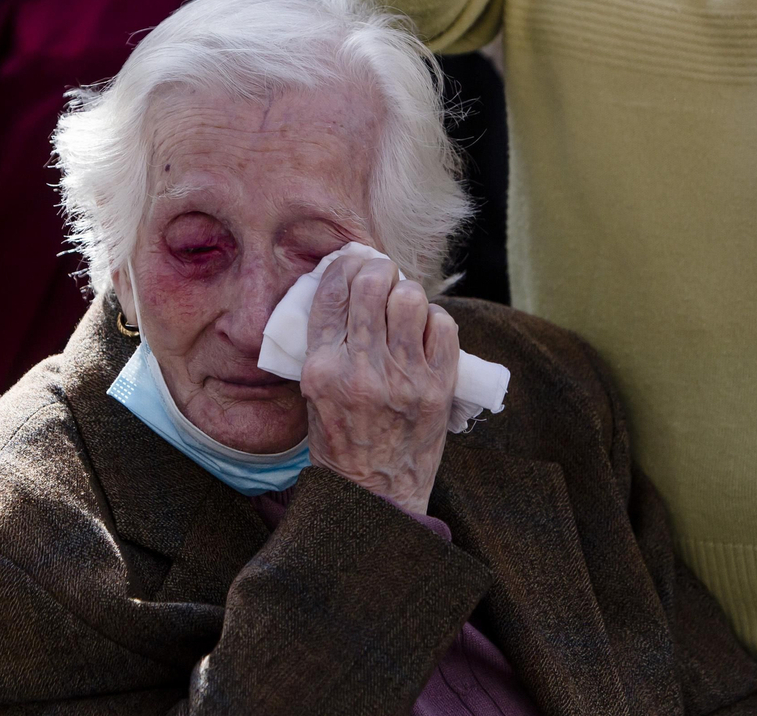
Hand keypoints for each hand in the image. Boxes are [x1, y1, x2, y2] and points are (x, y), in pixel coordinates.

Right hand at [301, 256, 458, 515]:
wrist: (376, 494)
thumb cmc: (341, 441)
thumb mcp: (313, 393)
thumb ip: (326, 343)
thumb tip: (343, 287)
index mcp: (322, 370)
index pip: (330, 294)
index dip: (343, 266)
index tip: (351, 261)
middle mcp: (362, 370)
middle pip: (372, 286)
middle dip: (377, 270)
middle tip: (380, 274)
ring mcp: (403, 378)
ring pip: (410, 298)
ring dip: (406, 292)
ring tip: (403, 302)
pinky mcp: (438, 388)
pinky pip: (442, 325)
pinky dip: (433, 319)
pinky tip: (423, 329)